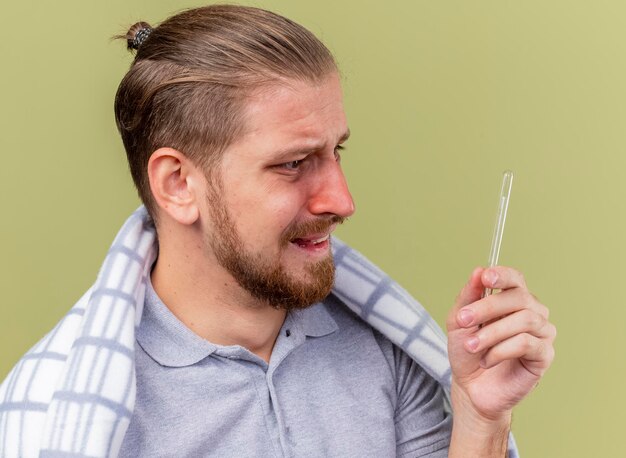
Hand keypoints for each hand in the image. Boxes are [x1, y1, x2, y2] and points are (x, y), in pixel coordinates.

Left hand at [446, 266, 555, 420]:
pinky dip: (501, 350)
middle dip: (487, 307)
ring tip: (472, 346)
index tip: (486, 278)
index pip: (515, 278)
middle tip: (463, 320)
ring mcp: (542, 333)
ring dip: (492, 333)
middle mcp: (532, 312)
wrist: (471, 386)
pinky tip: (487, 360)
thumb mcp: (459, 321)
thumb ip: (468, 296)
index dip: (502, 275)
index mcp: (512, 299)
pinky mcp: (544, 355)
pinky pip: (527, 343)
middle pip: (519, 297)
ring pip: (525, 320)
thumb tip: (478, 271)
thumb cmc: (467, 351)